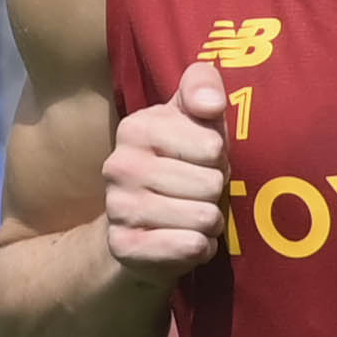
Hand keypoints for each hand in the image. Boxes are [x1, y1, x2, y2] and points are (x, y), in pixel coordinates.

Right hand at [100, 60, 228, 285]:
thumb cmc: (182, 164)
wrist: (142, 226)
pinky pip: (190, 247)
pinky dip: (201, 248)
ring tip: (191, 216)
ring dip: (210, 222)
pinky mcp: (125, 246)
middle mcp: (119, 166)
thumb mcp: (194, 118)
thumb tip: (210, 104)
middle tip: (196, 192)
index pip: (212, 146)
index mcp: (136, 128)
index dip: (218, 158)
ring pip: (204, 218)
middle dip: (215, 192)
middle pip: (210, 184)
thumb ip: (203, 88)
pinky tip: (185, 240)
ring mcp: (118, 207)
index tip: (201, 160)